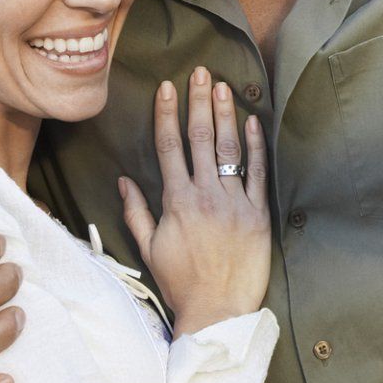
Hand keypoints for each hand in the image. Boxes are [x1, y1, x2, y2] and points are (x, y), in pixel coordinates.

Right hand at [118, 68, 269, 337]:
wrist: (218, 311)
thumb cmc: (181, 282)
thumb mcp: (149, 247)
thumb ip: (136, 211)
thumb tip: (124, 179)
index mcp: (176, 202)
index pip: (169, 146)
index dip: (167, 113)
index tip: (167, 87)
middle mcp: (205, 196)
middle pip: (200, 138)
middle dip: (198, 102)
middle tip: (200, 72)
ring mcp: (234, 203)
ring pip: (229, 149)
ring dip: (225, 115)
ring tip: (222, 87)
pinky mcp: (259, 215)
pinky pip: (257, 173)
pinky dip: (255, 146)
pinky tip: (252, 122)